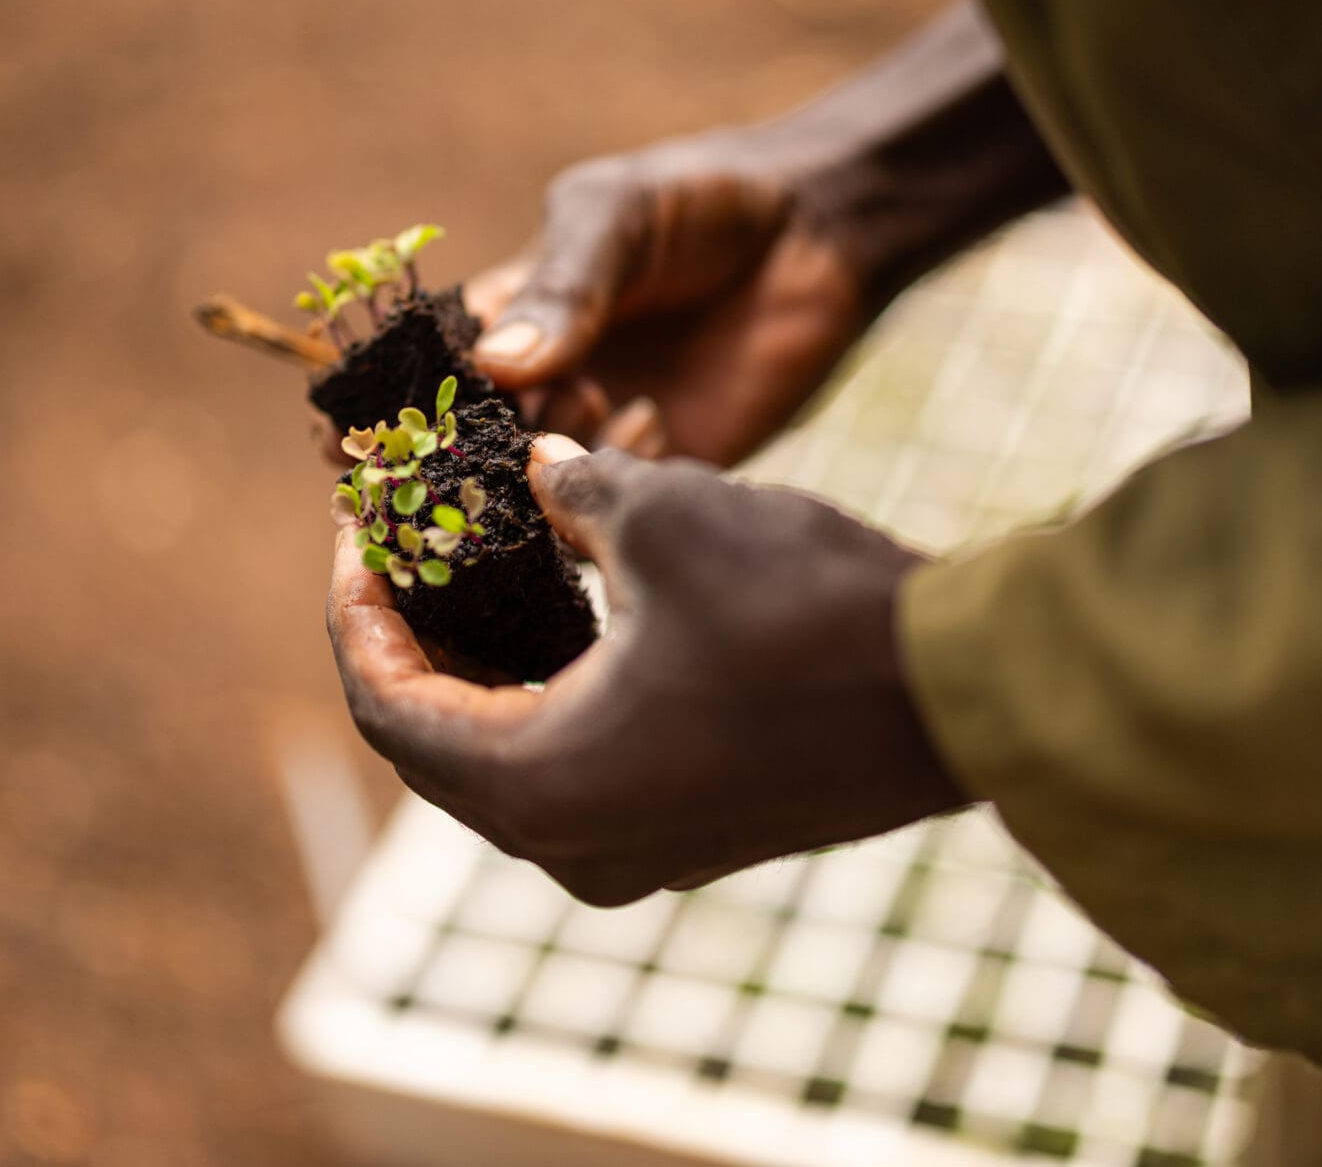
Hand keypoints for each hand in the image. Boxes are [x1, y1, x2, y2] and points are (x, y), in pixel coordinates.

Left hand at [327, 438, 969, 904]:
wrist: (965, 692)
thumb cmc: (806, 609)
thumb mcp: (664, 516)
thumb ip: (574, 492)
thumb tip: (541, 471)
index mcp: (539, 784)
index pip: (388, 709)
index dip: (356, 615)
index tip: (358, 537)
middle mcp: (574, 845)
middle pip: (440, 744)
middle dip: (413, 640)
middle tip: (404, 550)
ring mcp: (638, 851)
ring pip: (512, 760)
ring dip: (483, 668)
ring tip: (474, 571)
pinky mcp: (695, 834)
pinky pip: (580, 772)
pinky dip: (549, 697)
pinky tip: (565, 616)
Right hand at [465, 133, 871, 467]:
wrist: (815, 233)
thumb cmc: (699, 203)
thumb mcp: (615, 217)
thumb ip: (562, 286)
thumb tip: (498, 366)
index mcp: (508, 318)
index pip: (437, 375)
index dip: (426, 397)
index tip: (436, 404)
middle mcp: (544, 384)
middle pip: (481, 445)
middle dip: (492, 440)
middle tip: (532, 404)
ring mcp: (600, 428)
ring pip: (543, 486)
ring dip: (556, 458)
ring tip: (598, 396)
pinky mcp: (663, 467)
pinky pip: (617, 505)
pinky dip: (620, 478)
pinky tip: (653, 420)